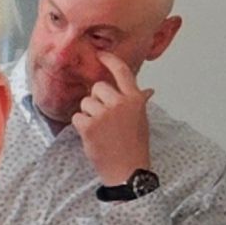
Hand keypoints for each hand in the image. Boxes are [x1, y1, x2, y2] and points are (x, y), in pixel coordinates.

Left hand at [74, 52, 154, 186]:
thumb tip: (148, 90)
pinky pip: (77, 117)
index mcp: (135, 99)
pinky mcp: (89, 125)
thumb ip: (139, 101)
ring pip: (85, 102)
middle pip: (97, 87)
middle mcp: (120, 102)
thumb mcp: (141, 119)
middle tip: (105, 118)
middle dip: (96, 100)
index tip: (100, 55)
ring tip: (101, 129)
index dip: (110, 60)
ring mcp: (104, 113)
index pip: (122, 72)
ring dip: (88, 114)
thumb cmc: (135, 145)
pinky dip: (81, 126)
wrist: (128, 169)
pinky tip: (93, 136)